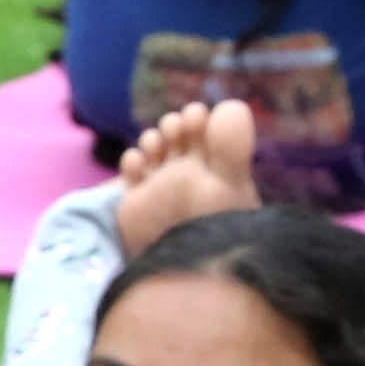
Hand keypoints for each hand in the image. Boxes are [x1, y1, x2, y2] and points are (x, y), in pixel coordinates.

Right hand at [114, 99, 261, 257]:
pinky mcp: (137, 199)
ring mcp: (162, 185)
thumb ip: (232, 142)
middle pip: (181, 134)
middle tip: (176, 129)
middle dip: (175, 124)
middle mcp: (190, 174)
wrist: (176, 261)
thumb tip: (231, 104)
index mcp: (217, 167)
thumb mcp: (229, 181)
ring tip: (156, 147)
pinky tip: (138, 168)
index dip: (200, 118)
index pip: (209, 131)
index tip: (196, 116)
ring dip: (153, 138)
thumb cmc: (208, 220)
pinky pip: (132, 168)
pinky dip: (132, 161)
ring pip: (154, 146)